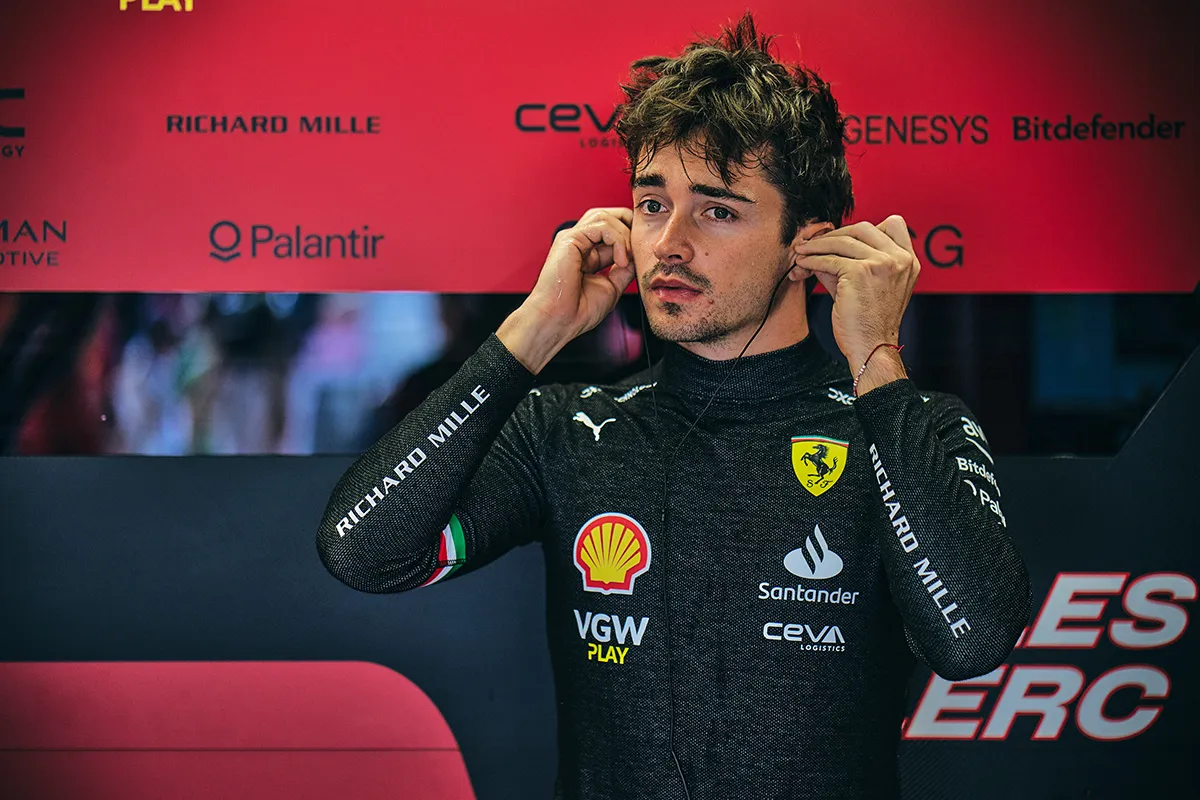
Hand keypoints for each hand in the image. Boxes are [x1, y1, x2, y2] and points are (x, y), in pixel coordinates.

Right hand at [498, 208, 634, 373]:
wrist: (558, 321)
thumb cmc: (577, 311)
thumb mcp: (612, 287)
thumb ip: (624, 269)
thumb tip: (637, 256)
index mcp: (588, 253)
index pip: (613, 230)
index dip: (630, 236)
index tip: (641, 255)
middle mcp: (579, 243)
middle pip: (609, 215)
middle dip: (629, 227)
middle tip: (638, 250)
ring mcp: (574, 239)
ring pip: (606, 216)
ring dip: (624, 236)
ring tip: (626, 260)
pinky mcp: (570, 238)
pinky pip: (601, 225)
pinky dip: (617, 239)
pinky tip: (620, 259)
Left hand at [795, 215, 919, 375]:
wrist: (871, 347)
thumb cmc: (868, 321)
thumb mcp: (869, 284)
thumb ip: (853, 261)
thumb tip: (823, 244)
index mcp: (909, 261)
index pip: (893, 224)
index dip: (866, 228)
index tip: (843, 237)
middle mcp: (900, 259)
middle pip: (863, 228)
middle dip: (835, 234)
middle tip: (815, 243)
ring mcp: (882, 263)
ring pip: (842, 241)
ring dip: (817, 245)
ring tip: (802, 251)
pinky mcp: (861, 272)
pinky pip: (829, 259)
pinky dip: (812, 260)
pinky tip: (803, 264)